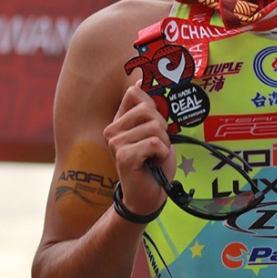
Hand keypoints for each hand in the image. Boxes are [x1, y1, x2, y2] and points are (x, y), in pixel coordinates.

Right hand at [102, 86, 174, 218]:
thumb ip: (149, 109)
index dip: (154, 108)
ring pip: (155, 127)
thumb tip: (140, 82)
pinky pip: (154, 143)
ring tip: (154, 157)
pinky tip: (153, 164)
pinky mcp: (122, 156)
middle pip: (148, 110)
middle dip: (162, 130)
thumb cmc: (153, 163)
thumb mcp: (155, 131)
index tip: (155, 127)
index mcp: (119, 120)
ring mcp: (115, 142)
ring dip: (164, 144)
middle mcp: (112, 129)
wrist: (148, 195)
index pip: (135, 93)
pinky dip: (162, 154)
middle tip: (157, 148)